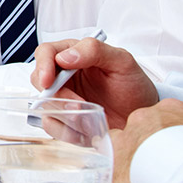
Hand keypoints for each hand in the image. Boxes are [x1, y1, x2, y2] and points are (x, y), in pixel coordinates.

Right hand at [31, 37, 157, 128]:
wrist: (143, 117)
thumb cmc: (134, 86)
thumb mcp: (122, 62)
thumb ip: (94, 51)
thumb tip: (64, 57)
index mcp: (74, 54)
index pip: (45, 52)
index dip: (43, 66)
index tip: (48, 81)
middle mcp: (64, 75)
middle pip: (38, 79)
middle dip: (55, 95)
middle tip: (76, 105)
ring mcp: (63, 98)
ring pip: (44, 105)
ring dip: (63, 114)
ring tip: (88, 119)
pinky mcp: (65, 120)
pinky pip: (53, 126)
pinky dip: (67, 131)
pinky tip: (87, 130)